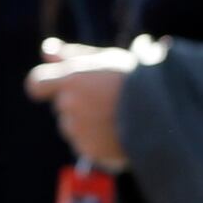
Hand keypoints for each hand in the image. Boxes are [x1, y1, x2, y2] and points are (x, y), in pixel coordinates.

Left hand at [26, 40, 136, 168]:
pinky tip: (117, 131)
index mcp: (72, 79)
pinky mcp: (89, 152)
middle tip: (107, 97)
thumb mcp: (106, 59)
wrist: (167, 115)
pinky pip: (84, 144)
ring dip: (86, 122)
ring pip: (72, 126)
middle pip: (61, 105)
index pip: (35, 84)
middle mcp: (71, 106)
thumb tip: (46, 51)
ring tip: (115, 115)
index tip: (55, 84)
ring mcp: (79, 131)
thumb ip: (71, 55)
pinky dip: (96, 140)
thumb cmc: (138, 81)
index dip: (44, 84)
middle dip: (78, 101)